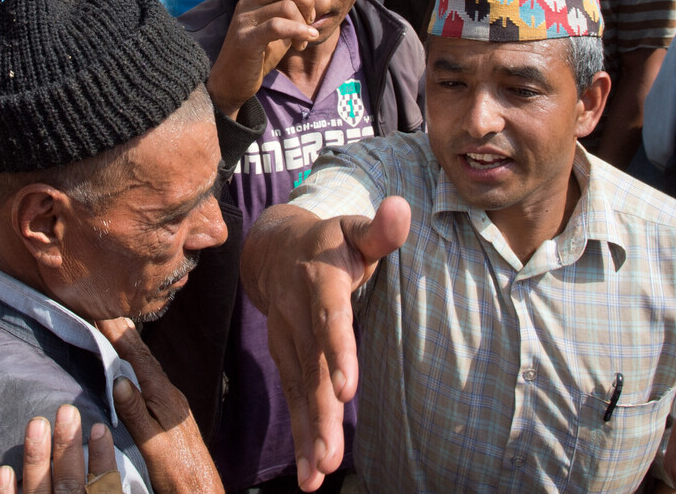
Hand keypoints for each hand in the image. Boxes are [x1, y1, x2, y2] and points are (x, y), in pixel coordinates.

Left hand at [0, 406, 117, 493]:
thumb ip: (106, 487)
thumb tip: (105, 444)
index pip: (103, 485)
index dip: (102, 457)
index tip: (100, 427)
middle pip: (70, 482)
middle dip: (67, 446)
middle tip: (66, 411)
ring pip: (39, 490)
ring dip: (37, 458)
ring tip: (36, 424)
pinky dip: (7, 492)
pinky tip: (5, 471)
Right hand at [100, 318, 223, 493]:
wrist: (199, 486)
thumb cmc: (175, 468)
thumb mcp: (151, 442)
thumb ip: (135, 411)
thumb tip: (118, 379)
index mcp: (163, 395)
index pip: (136, 357)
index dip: (118, 333)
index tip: (102, 310)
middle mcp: (169, 392)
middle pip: (142, 355)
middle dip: (123, 331)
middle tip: (106, 308)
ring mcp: (171, 400)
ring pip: (146, 365)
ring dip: (130, 345)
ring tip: (115, 327)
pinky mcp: (169, 410)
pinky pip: (149, 377)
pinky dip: (136, 363)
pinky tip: (131, 365)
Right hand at [204, 0, 318, 115]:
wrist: (233, 83)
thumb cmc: (259, 54)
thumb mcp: (283, 30)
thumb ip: (299, 13)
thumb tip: (321, 2)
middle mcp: (248, 0)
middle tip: (308, 21)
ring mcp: (244, 18)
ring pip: (286, 3)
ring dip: (303, 22)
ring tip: (302, 39)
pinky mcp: (246, 37)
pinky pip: (279, 24)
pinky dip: (297, 32)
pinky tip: (302, 43)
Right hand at [248, 200, 409, 490]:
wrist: (273, 250)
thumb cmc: (329, 243)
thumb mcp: (354, 229)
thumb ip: (380, 229)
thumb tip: (402, 208)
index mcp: (320, 281)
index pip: (329, 317)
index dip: (337, 351)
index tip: (345, 389)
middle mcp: (297, 315)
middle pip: (310, 367)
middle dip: (319, 414)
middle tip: (330, 455)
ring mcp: (287, 340)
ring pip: (298, 390)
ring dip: (308, 434)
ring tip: (318, 474)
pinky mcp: (286, 360)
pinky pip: (293, 399)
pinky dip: (301, 436)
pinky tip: (312, 473)